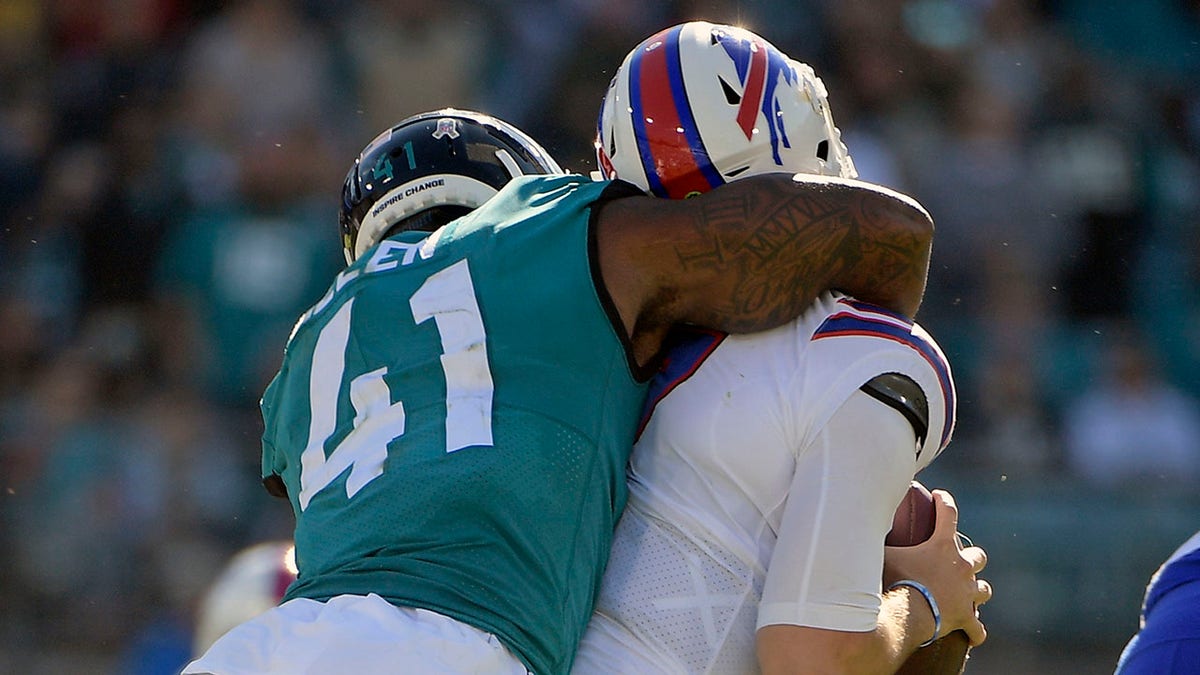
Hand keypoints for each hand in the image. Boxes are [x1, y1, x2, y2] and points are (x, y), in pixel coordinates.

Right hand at [884, 489, 991, 645]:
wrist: (907, 614)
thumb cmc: (894, 580)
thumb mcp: (881, 554)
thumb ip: (874, 537)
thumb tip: (854, 521)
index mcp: (942, 546)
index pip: (948, 513)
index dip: (944, 501)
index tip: (939, 495)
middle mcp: (961, 566)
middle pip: (978, 555)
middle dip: (971, 556)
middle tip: (961, 559)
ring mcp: (967, 593)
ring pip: (984, 589)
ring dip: (977, 589)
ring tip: (970, 594)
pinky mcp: (966, 617)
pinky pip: (977, 626)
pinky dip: (974, 629)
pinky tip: (973, 634)